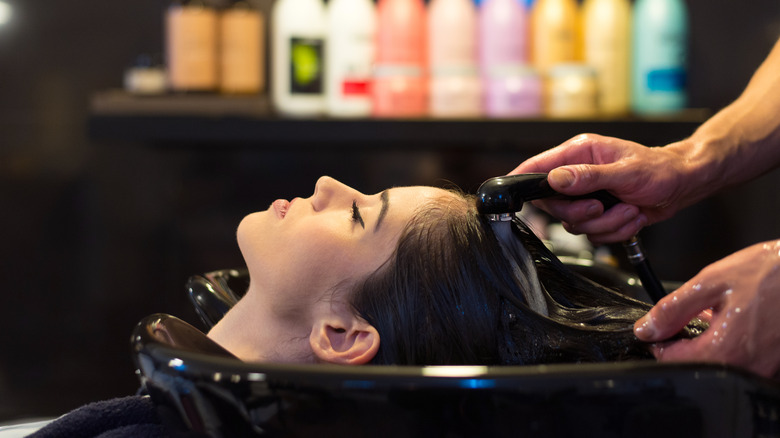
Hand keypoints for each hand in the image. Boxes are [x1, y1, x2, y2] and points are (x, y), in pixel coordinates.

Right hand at [510, 134, 689, 243]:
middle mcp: (578, 174)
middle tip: (601, 208)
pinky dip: (615, 231)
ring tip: (628, 210)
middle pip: (553, 205)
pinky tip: (631, 217)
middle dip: (580, 214)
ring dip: (605, 224)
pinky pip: (593, 234)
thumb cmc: (660, 170)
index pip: (537, 166)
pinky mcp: (599, 214)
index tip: (512, 194)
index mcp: (578, 153)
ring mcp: (587, 196)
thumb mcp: (625, 172)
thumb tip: (555, 179)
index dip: (521, 181)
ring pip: (574, 224)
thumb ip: (587, 177)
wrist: (684, 184)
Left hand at [634, 240, 779, 378]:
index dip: (658, 341)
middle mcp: (745, 366)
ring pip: (718, 362)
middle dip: (684, 341)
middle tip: (690, 314)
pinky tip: (737, 319)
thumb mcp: (712, 282)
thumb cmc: (773, 273)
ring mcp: (763, 367)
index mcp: (725, 350)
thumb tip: (646, 329)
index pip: (673, 360)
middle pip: (695, 364)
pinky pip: (742, 358)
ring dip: (708, 341)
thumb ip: (673, 309)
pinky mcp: (775, 361)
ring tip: (717, 312)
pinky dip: (731, 341)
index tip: (656, 327)